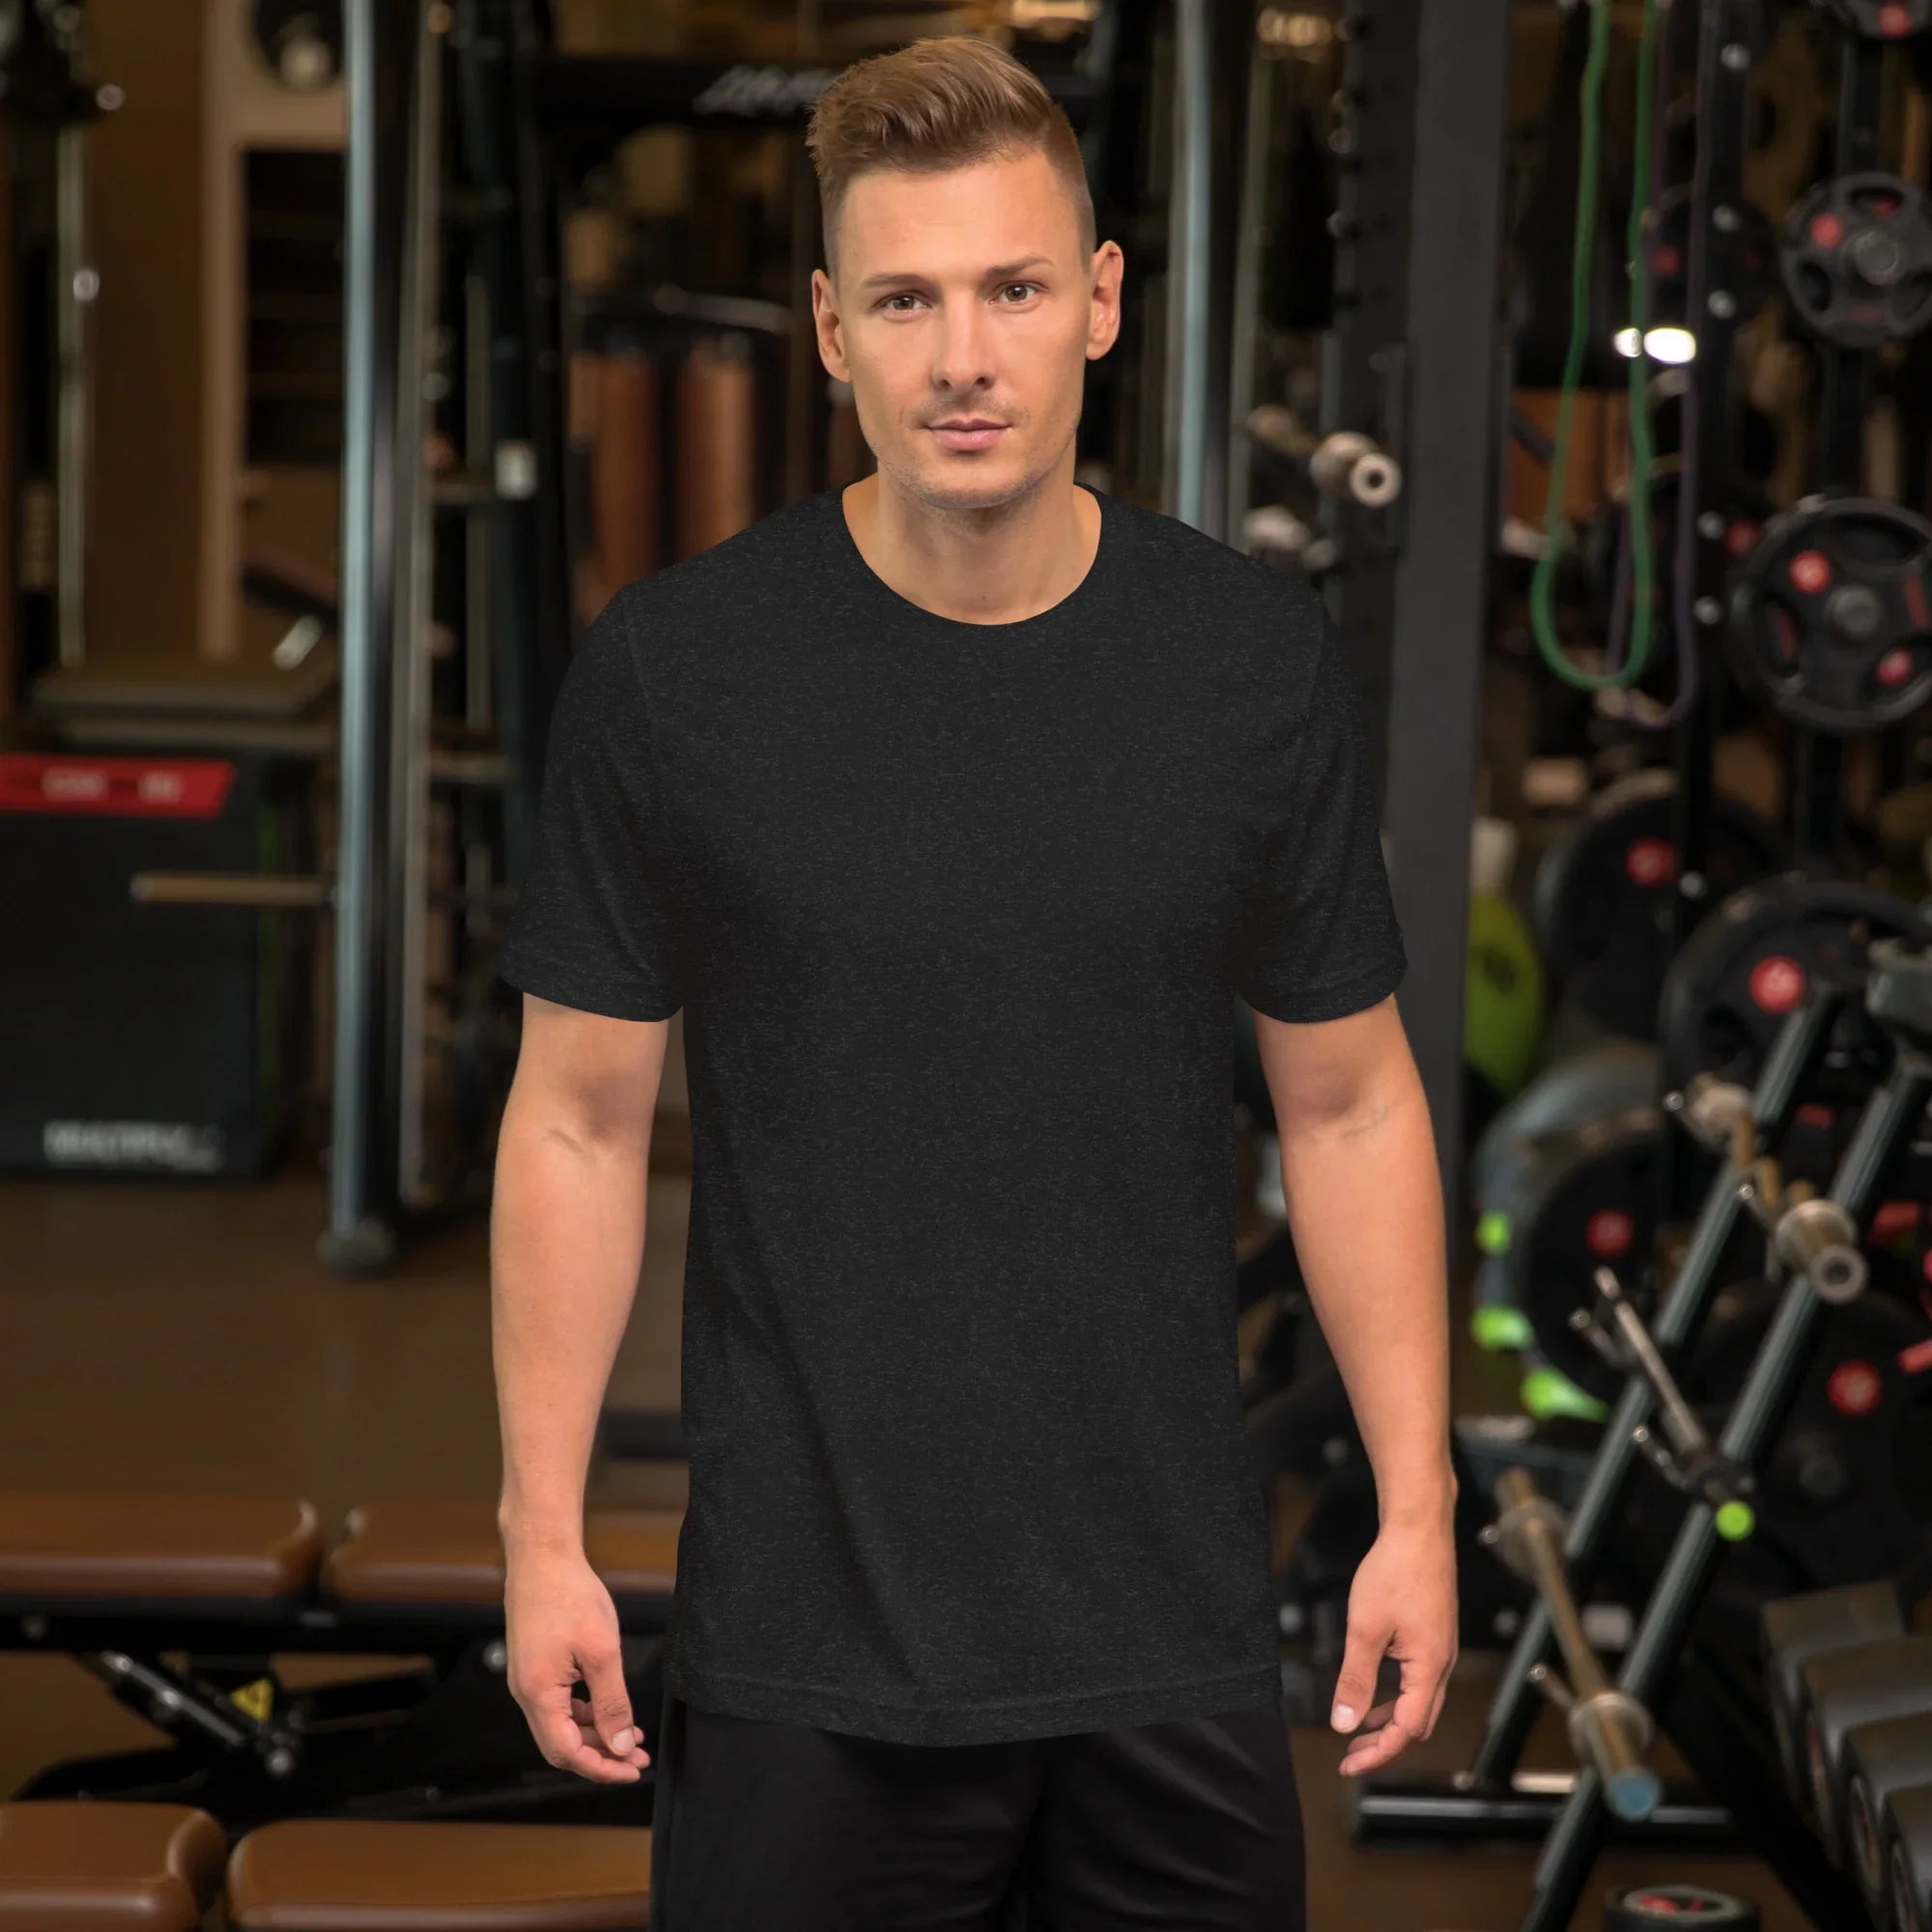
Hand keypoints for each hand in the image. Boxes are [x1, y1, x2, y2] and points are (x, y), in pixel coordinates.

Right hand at [504, 1544, 650, 1781]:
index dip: (601, 1767)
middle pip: (563, 1745)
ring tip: (631, 1734)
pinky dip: (584, 1713)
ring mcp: (528, 1680)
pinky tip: (609, 1709)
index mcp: (538, 1695)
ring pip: (561, 1725)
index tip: (631, 1770)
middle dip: (601, 1755)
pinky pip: (558, 1704)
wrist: (543, 1557)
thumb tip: (619, 1745)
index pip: (568, 1753)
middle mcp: (526, 1694)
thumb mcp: (601, 1652)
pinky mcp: (534, 1667)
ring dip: (595, 1734)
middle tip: (637, 1756)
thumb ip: (612, 1703)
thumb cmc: (570, 1596)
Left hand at [1330, 1513, 1457, 1776]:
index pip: (1406, 1730)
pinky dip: (1395, 1696)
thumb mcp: (1365, 1629)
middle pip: (1418, 1723)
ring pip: (1419, 1703)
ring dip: (1390, 1721)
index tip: (1348, 1764)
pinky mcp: (1433, 1636)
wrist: (1419, 1529)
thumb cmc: (1395, 1571)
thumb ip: (1356, 1678)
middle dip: (1385, 1744)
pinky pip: (1417, 1681)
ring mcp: (1440, 1649)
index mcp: (1429, 1668)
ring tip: (1358, 1729)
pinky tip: (1374, 1690)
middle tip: (1351, 1755)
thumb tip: (1344, 1723)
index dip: (1378, 1752)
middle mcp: (1441, 1664)